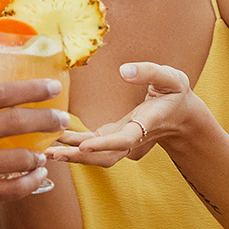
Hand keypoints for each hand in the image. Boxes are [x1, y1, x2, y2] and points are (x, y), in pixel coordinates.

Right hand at [0, 77, 66, 228]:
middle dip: (44, 119)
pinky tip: (36, 179)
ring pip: (15, 159)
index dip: (30, 90)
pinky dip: (27, 184)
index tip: (51, 87)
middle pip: (12, 122)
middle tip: (62, 118)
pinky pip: (7, 190)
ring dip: (37, 156)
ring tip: (45, 154)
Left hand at [46, 62, 201, 167]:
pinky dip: (74, 147)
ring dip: (72, 156)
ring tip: (45, 151)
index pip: (125, 138)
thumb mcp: (171, 78)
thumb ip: (149, 72)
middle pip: (105, 156)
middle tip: (52, 154)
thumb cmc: (176, 95)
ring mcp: (123, 143)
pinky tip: (53, 142)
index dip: (105, 143)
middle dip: (78, 157)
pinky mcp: (114, 140)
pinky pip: (93, 148)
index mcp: (147, 124)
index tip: (84, 145)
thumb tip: (124, 71)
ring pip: (97, 157)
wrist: (182, 117)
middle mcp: (133, 138)